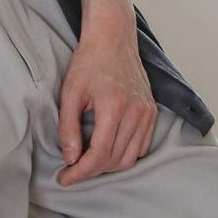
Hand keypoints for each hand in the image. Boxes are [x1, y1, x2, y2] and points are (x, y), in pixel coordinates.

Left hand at [56, 27, 157, 186]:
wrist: (113, 38)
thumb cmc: (89, 61)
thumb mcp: (70, 91)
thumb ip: (69, 126)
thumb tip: (70, 158)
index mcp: (114, 107)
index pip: (99, 154)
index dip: (81, 172)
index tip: (65, 179)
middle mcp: (136, 113)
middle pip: (115, 160)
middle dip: (92, 171)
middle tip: (72, 171)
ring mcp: (147, 113)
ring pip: (130, 158)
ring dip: (109, 166)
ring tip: (88, 162)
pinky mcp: (152, 112)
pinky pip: (141, 146)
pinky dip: (125, 154)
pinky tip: (108, 149)